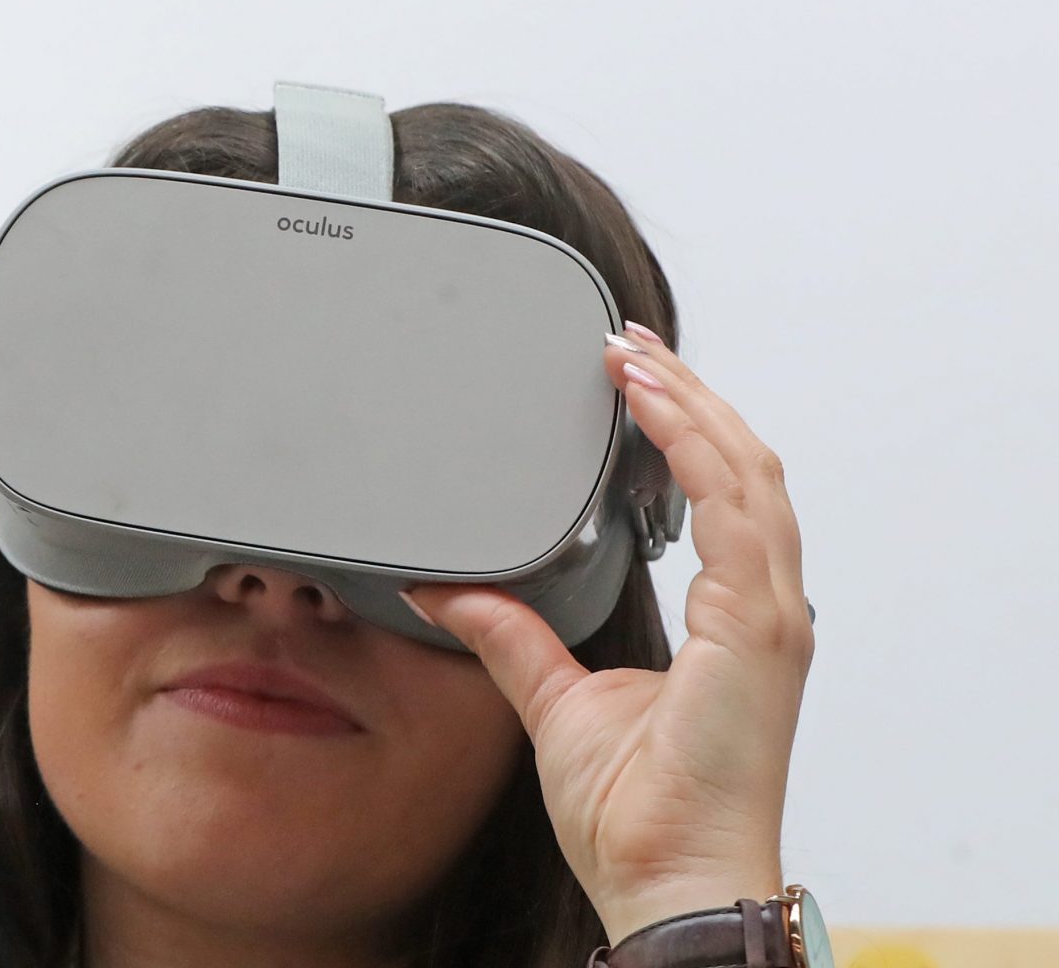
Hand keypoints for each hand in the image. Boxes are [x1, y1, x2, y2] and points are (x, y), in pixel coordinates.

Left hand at [400, 322, 812, 942]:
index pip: (719, 496)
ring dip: (692, 406)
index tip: (630, 380)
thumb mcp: (554, 699)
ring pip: (749, 474)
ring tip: (633, 358)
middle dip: (689, 396)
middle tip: (624, 343)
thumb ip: (510, 637)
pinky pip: (738, 516)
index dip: (683, 430)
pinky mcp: (760, 631)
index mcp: (732, 620)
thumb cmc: (637, 812)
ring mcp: (770, 618)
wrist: (666, 876)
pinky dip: (698, 450)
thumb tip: (449, 589)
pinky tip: (655, 409)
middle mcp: (763, 610)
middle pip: (742, 467)